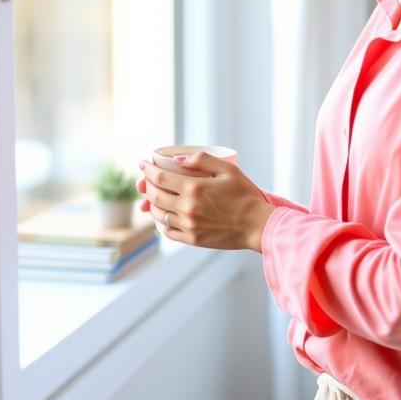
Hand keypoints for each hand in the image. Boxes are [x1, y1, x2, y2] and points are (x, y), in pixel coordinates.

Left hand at [136, 151, 275, 251]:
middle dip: (146, 185)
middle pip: (155, 196)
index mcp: (194, 188)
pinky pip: (168, 232)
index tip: (142, 164)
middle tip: (144, 179)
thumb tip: (177, 160)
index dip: (147, 169)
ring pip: (158, 214)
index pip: (160, 178)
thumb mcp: (228, 169)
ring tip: (152, 196)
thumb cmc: (245, 195)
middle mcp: (187, 208)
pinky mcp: (193, 239)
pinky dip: (162, 222)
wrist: (257, 225)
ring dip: (151, 204)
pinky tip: (164, 215)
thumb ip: (202, 160)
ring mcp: (188, 225)